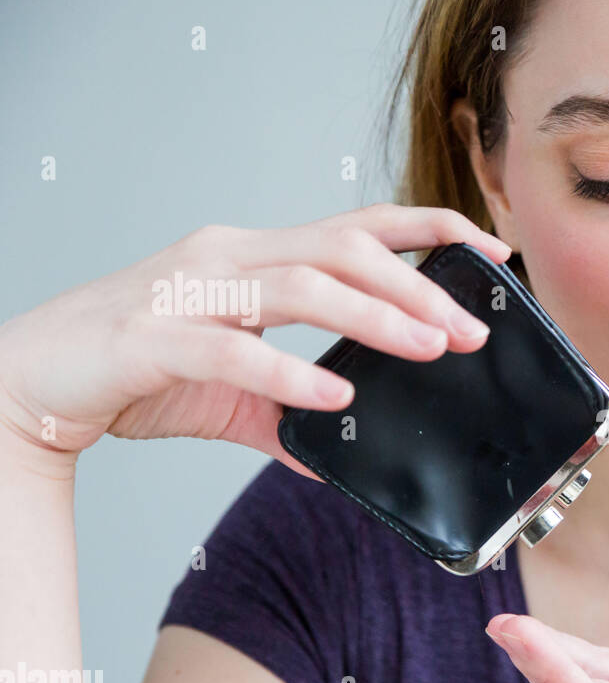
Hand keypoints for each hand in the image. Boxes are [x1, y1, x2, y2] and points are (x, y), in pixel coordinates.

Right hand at [0, 203, 510, 477]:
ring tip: (429, 347)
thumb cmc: (130, 369)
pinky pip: (233, 350)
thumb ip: (285, 414)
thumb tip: (337, 454)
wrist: (29, 382)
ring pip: (299, 285)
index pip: (356, 227)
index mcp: (254, 259)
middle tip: (470, 330)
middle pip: (341, 249)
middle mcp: (228, 259)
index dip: (428, 230)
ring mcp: (190, 292)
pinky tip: (336, 399)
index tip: (490, 253)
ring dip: (374, 316)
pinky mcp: (153, 338)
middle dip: (417, 285)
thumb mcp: (228, 395)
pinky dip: (289, 374)